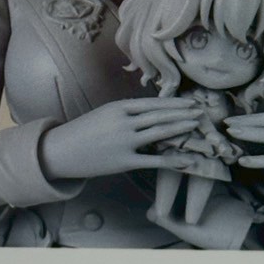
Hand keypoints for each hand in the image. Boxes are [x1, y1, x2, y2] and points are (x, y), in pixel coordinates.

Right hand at [40, 98, 202, 181]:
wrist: (62, 151)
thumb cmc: (84, 131)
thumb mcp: (104, 114)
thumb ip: (126, 112)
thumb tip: (149, 112)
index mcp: (119, 108)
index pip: (153, 103)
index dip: (173, 103)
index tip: (189, 102)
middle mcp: (124, 122)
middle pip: (160, 116)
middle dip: (182, 113)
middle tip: (201, 112)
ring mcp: (125, 142)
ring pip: (159, 133)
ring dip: (180, 128)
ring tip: (196, 126)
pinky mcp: (124, 161)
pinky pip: (153, 161)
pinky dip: (172, 160)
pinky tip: (188, 159)